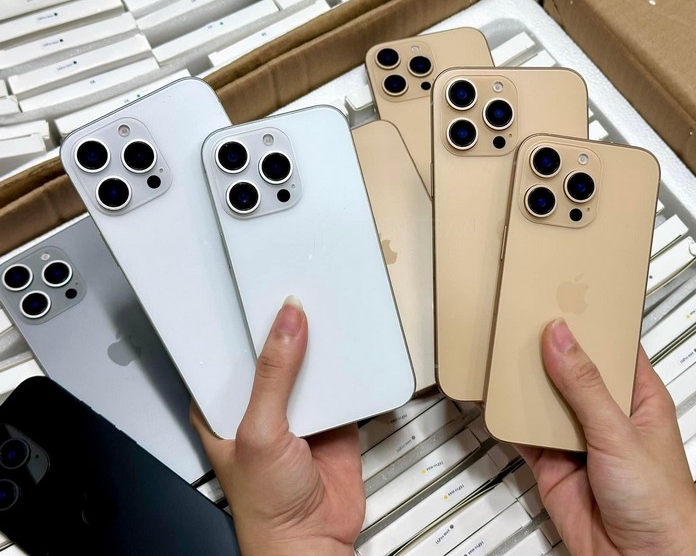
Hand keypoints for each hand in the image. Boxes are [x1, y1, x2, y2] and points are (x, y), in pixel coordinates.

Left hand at [192, 297, 364, 555]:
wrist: (312, 541)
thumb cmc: (264, 505)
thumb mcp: (259, 430)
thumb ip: (275, 376)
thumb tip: (286, 324)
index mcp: (225, 403)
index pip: (229, 349)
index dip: (240, 320)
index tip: (253, 287)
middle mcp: (260, 401)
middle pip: (273, 349)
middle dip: (286, 325)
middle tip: (297, 289)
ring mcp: (297, 408)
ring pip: (308, 361)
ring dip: (319, 342)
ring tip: (324, 306)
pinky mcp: (331, 415)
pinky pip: (340, 382)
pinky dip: (347, 365)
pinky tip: (348, 345)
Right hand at [516, 319, 695, 555]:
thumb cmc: (661, 505)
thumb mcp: (620, 433)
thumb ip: (585, 386)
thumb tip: (561, 338)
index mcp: (638, 398)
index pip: (613, 348)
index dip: (590, 323)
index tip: (563, 297)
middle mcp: (607, 414)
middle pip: (572, 369)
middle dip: (548, 349)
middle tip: (521, 319)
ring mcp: (577, 437)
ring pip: (544, 398)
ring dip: (526, 381)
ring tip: (503, 351)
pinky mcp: (551, 461)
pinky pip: (524, 432)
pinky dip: (508, 418)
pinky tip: (496, 400)